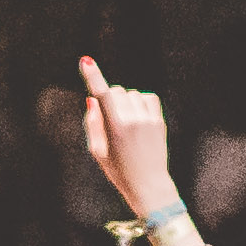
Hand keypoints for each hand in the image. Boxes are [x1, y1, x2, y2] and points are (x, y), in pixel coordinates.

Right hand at [73, 53, 174, 218]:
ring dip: (125, 101)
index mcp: (115, 129)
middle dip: (110, 98)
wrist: (148, 184)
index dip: (93, 77)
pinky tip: (138, 116)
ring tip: (125, 122)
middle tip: (109, 116)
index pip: (102, 96)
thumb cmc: (118, 170)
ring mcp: (148, 120)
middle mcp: (133, 121)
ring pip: (131, 94)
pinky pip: (147, 98)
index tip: (86, 61)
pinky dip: (140, 102)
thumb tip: (93, 99)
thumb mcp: (98, 151)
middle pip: (116, 91)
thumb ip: (93, 123)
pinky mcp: (158, 121)